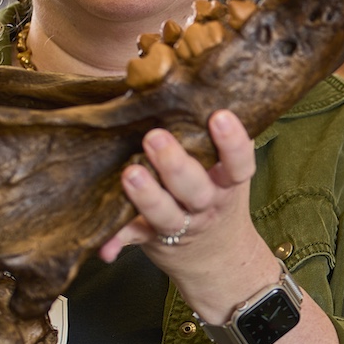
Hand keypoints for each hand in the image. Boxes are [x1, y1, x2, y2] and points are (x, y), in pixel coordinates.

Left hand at [102, 110, 276, 324]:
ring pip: (165, 214)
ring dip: (148, 197)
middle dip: (175, 165)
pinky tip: (105, 249)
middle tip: (155, 137)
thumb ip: (212, 138)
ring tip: (131, 173)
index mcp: (226, 184)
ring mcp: (180, 224)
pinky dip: (116, 241)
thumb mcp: (225, 170)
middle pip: (196, 190)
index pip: (238, 165)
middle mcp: (206, 205)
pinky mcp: (151, 236)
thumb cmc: (215, 193)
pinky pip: (133, 237)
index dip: (232, 143)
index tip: (219, 116)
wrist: (218, 254)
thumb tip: (192, 88)